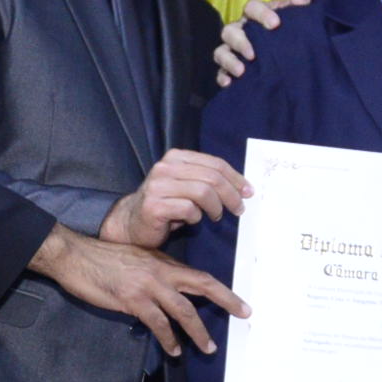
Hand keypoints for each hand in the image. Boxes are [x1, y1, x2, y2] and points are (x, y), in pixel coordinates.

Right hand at [29, 224, 247, 355]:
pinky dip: (168, 339)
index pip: (200, 277)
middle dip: (226, 301)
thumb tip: (168, 292)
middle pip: (202, 286)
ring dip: (198, 331)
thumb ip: (154, 274)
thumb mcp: (135, 261)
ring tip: (208, 347)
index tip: (239, 303)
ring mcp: (147, 286)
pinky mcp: (132, 300)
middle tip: (243, 313)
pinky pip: (158, 323)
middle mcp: (160, 272)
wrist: (76, 256)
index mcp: (162, 263)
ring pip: (183, 310)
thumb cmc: (102, 260)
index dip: (223, 290)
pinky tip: (174, 350)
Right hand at [102, 149, 251, 245]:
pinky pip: (188, 209)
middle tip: (238, 209)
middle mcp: (165, 168)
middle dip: (231, 195)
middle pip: (212, 177)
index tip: (248, 192)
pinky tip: (191, 221)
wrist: (132, 223)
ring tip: (215, 216)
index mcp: (176, 158)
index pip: (214, 163)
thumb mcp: (187, 186)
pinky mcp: (154, 205)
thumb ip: (208, 180)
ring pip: (203, 192)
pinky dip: (196, 217)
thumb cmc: (166, 206)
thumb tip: (243, 187)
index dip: (235, 178)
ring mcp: (157, 186)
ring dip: (216, 208)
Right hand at [211, 0, 313, 85]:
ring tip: (242, 71)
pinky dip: (222, 76)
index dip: (261, 14)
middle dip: (240, 42)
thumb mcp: (303, 11)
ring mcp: (234, 51)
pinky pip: (220, 72)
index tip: (275, 24)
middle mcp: (242, 31)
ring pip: (221, 51)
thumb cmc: (296, 28)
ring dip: (229, 60)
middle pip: (230, 30)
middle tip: (254, 54)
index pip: (252, 7)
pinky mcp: (232, 69)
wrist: (297, 55)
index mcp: (257, 15)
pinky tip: (230, 83)